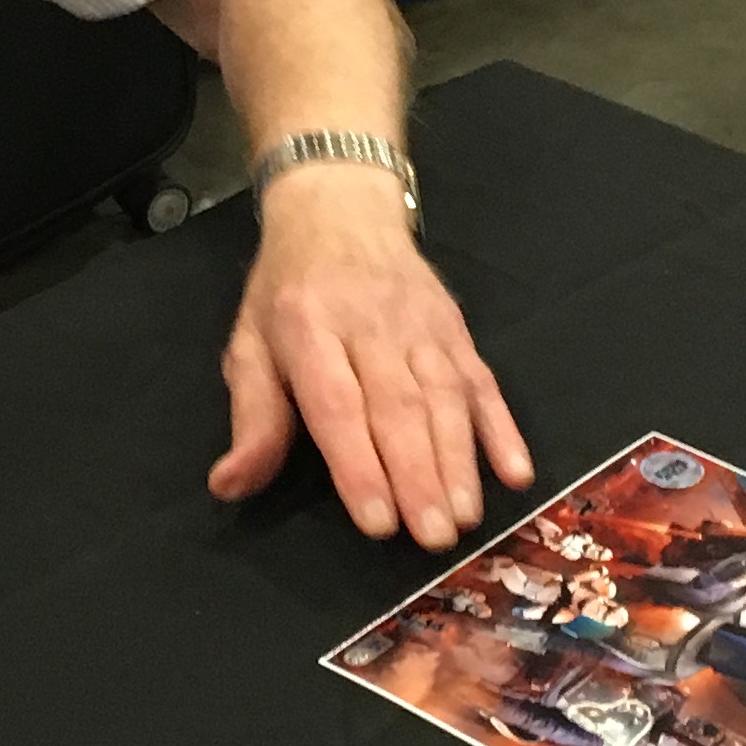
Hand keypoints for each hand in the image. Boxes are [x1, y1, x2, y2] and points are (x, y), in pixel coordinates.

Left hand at [210, 171, 531, 550]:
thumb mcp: (251, 343)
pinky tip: (516, 471)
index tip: (378, 521)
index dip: (361, 465)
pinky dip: (503, 427)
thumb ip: (252, 417)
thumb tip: (230, 484)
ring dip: (460, 461)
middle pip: (400, 407)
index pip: (338, 405)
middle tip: (433, 539)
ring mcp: (422, 326)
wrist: (341, 206)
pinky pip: (483, 381)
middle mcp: (371, 325)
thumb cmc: (290, 289)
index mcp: (309, 327)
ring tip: (465, 517)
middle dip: (420, 476)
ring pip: (446, 397)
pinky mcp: (456, 330)